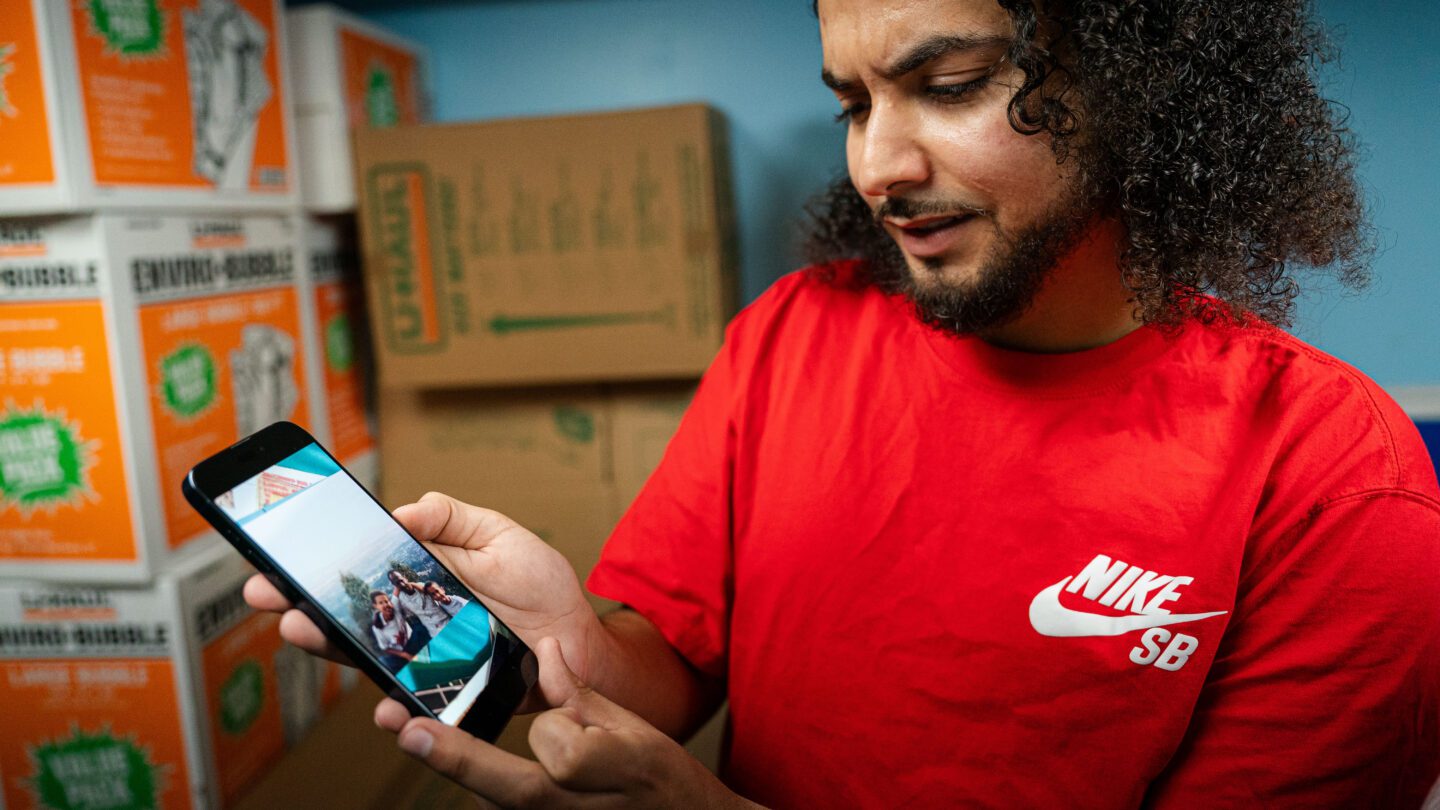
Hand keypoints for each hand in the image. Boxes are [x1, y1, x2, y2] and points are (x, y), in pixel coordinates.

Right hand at [243, 492, 603, 694]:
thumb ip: (453, 518)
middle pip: (344, 617)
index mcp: (417, 578)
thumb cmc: (540, 586)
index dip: (313, 567)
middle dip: (299, 604)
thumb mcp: (500, 535)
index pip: (355, 574)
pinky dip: (397, 708)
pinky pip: (414, 703)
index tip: (273, 556)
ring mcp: (425, 659)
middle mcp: (411, 621)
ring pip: (366, 658)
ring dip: (330, 647)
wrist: (577, 641)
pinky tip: (385, 704)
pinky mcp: (448, 692)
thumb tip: (404, 510)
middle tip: (266, 594)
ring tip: (303, 631)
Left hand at [376, 638, 756, 809]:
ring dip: (482, 775)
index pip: (551, 737)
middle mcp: (565, 808)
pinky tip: (518, 779)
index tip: (570, 717)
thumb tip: (546, 652)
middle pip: (501, 783)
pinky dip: (497, 793)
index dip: (560, 722)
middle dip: (453, 755)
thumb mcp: (632, 729)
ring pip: (498, 799)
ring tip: (450, 746)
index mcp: (596, 769)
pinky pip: (504, 809)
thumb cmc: (663, 781)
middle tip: (404, 728)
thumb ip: (580, 696)